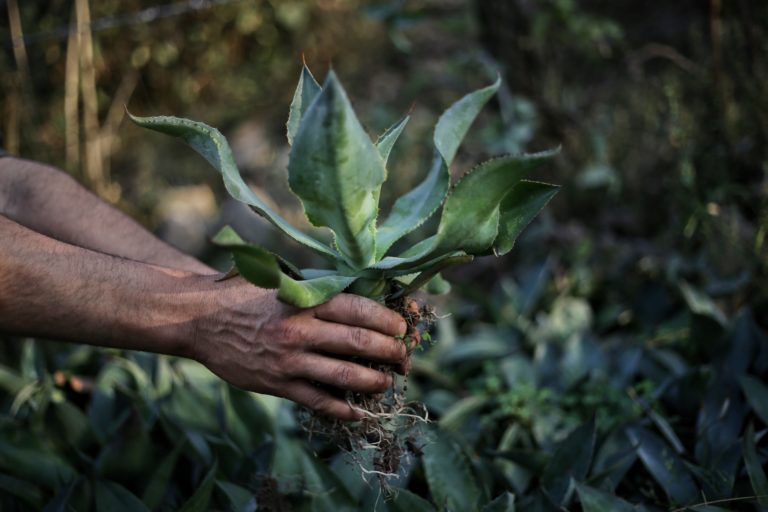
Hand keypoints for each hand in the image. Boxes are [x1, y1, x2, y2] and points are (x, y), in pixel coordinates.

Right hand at [188, 277, 407, 419]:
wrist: (202, 319)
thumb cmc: (246, 296)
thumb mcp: (283, 283)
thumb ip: (318, 291)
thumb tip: (362, 297)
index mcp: (305, 300)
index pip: (358, 309)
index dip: (386, 320)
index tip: (401, 327)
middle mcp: (300, 329)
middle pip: (357, 342)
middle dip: (389, 351)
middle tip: (403, 356)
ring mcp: (289, 359)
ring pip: (343, 374)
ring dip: (373, 381)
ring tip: (386, 382)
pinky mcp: (277, 383)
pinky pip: (317, 400)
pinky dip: (342, 408)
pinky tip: (358, 412)